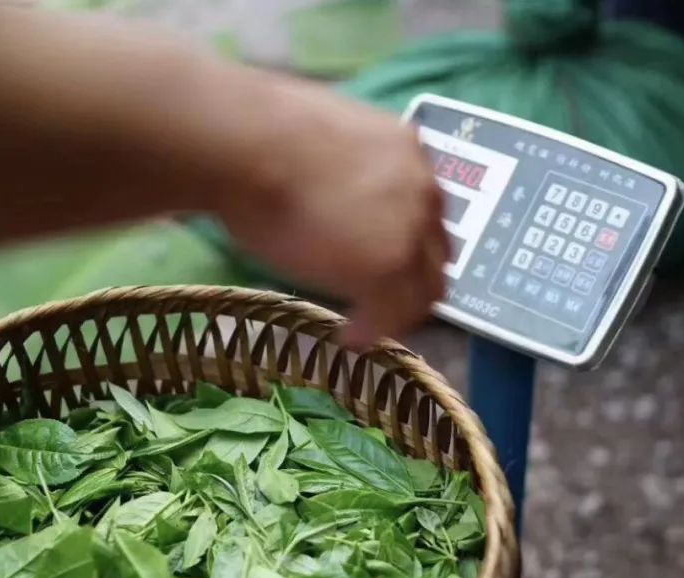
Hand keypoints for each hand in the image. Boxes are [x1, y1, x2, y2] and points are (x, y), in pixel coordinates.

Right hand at [219, 75, 448, 346]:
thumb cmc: (261, 133)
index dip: (407, 240)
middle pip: (435, 253)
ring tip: (367, 327)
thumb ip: (346, 168)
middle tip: (383, 302)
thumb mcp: (325, 138)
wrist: (248, 145)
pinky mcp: (387, 270)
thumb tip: (327, 188)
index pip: (425, 210)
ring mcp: (409, 233)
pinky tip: (350, 337)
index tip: (381, 258)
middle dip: (412, 281)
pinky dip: (371, 330)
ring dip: (397, 311)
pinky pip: (390, 314)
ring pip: (423, 290)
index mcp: (407, 151)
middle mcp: (422, 190)